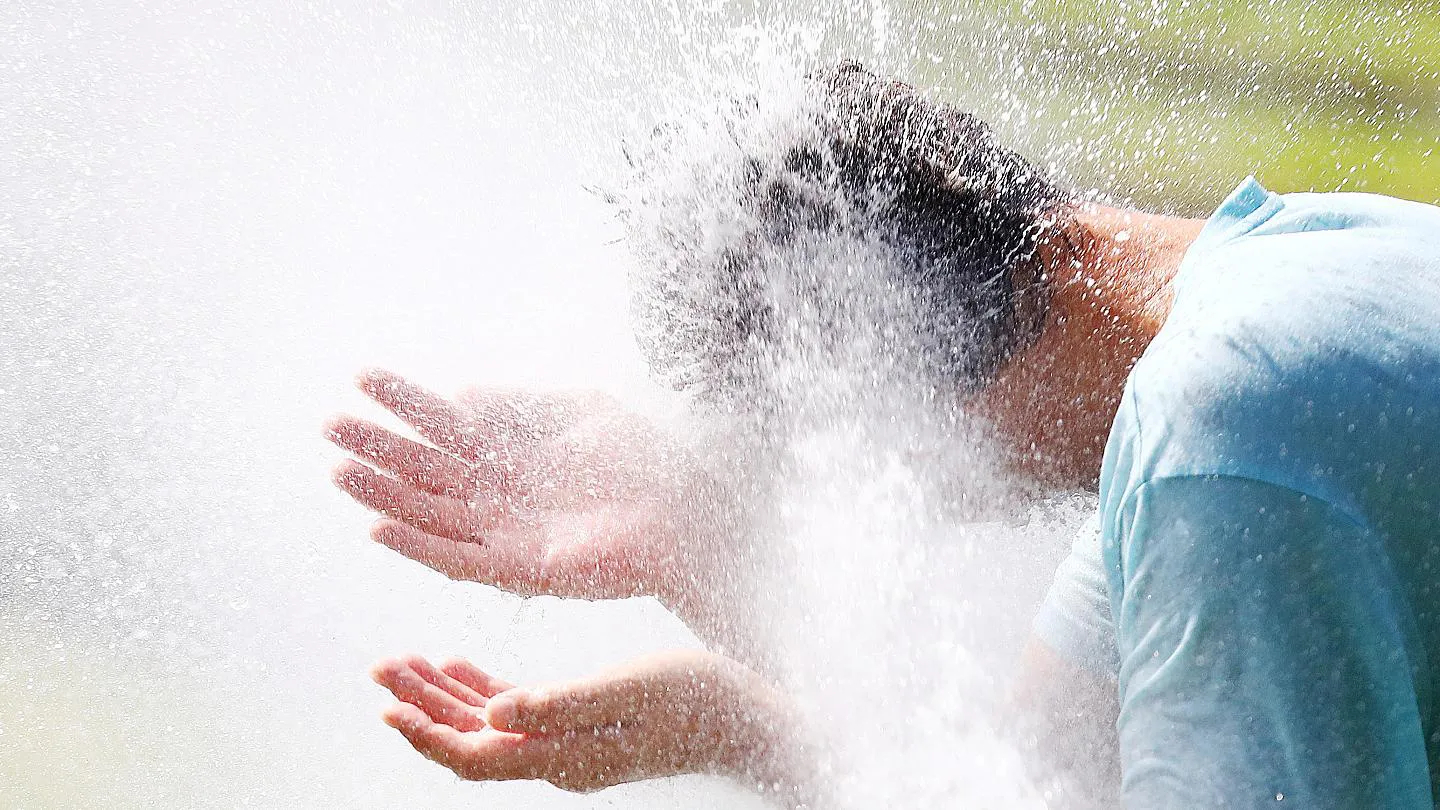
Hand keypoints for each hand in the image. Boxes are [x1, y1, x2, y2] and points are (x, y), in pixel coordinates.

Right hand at [326, 369, 726, 604]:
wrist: (688, 511)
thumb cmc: (644, 457)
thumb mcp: (580, 411)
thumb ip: (519, 404)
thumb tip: (459, 393)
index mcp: (512, 452)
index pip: (446, 423)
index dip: (405, 401)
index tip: (362, 378)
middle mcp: (500, 493)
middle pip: (426, 468)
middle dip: (379, 446)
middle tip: (330, 424)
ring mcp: (505, 532)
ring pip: (430, 512)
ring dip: (384, 494)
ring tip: (338, 470)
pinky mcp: (519, 570)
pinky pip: (457, 559)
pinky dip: (419, 545)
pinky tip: (380, 526)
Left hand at [369, 650, 798, 794]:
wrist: (746, 717)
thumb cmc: (695, 698)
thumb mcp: (627, 688)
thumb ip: (558, 701)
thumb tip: (494, 711)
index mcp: (561, 755)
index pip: (474, 756)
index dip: (425, 735)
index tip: (385, 708)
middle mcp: (555, 757)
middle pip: (468, 738)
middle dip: (419, 706)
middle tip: (380, 667)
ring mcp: (566, 741)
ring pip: (485, 722)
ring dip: (442, 694)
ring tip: (403, 661)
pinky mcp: (580, 721)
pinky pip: (515, 710)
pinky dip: (481, 686)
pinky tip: (457, 663)